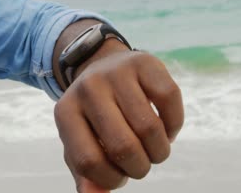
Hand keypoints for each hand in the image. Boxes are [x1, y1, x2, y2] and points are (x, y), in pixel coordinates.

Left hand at [54, 39, 183, 191]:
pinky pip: (170, 102)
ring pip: (149, 128)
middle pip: (123, 147)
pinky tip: (165, 128)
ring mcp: (116, 72)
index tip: (120, 174)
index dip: (111, 179)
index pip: (88, 162)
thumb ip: (86, 172)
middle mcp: (88, 88)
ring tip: (155, 149)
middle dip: (140, 168)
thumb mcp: (82, 140)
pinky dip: (174, 126)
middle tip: (142, 164)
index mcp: (65, 112)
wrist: (103, 67)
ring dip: (160, 151)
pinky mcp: (144, 62)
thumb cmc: (93, 115)